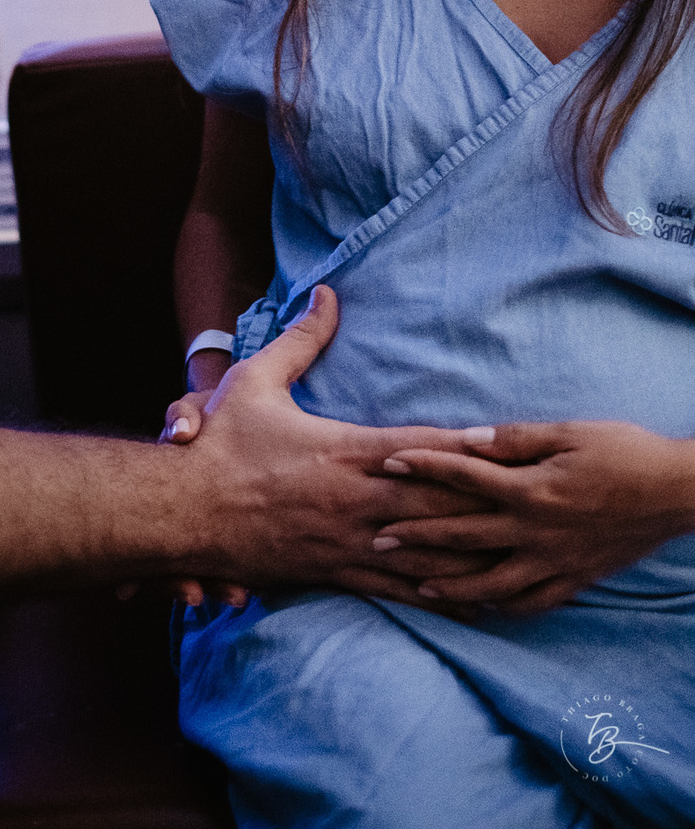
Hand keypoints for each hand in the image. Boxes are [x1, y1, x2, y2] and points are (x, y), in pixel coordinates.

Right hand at [172, 287, 502, 606]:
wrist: (181, 512)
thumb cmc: (218, 444)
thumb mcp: (255, 380)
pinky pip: (396, 588)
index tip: (505, 441)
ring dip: (473, 555)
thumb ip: (301, 339)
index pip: (418, 446)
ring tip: (521, 556)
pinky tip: (472, 600)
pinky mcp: (334, 572)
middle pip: (435, 502)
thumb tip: (326, 293)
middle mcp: (355, 500)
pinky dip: (438, 595)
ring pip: (425, 554)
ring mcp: (348, 542)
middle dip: (486, 504)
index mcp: (343, 451)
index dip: (464, 443)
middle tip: (533, 502)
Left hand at [371, 420, 694, 614]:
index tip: (385, 462)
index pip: (462, 475)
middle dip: (415, 536)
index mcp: (530, 488)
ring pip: (490, 583)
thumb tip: (467, 440)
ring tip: (415, 585)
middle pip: (463, 535)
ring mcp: (554, 560)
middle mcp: (535, 530)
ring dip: (449, 585)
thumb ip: (513, 439)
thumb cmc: (623, 450)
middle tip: (375, 539)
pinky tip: (479, 609)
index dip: (421, 465)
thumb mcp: (568, 432)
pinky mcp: (574, 578)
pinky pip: (530, 602)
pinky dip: (500, 608)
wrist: (675, 491)